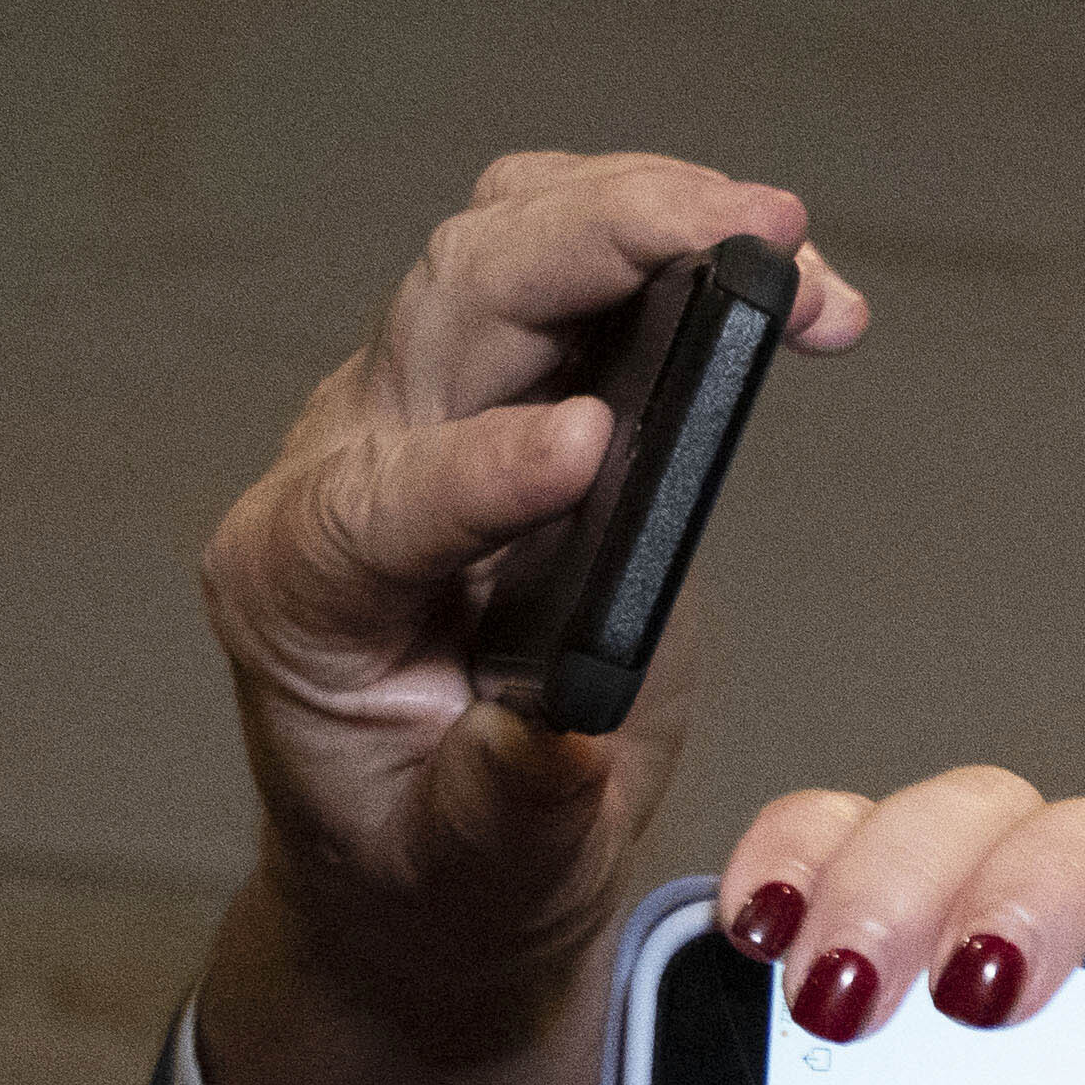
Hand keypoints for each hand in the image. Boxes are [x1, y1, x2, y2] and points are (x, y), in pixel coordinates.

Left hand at [189, 151, 877, 1084]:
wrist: (425, 861)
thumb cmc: (438, 869)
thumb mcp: (474, 871)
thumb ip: (511, 801)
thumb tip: (569, 734)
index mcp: (306, 593)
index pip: (385, 497)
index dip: (490, 465)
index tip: (598, 447)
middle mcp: (343, 471)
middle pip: (452, 300)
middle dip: (596, 245)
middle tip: (742, 239)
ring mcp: (419, 419)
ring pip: (500, 246)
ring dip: (638, 212)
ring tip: (778, 239)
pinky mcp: (501, 400)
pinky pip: (554, 269)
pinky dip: (662, 242)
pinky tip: (768, 269)